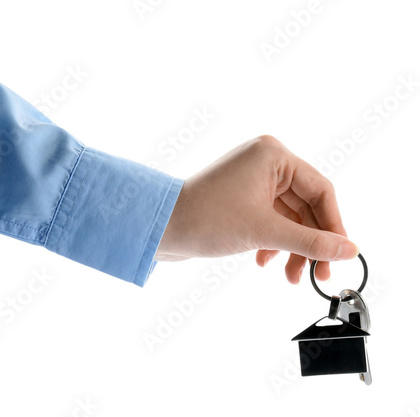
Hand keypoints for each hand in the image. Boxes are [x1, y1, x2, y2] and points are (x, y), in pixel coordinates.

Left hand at [155, 135, 358, 283]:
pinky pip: (270, 220)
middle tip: (318, 276)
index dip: (334, 226)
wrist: (160, 228)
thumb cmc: (206, 219)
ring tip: (291, 277)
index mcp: (273, 155)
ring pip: (288, 217)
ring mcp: (252, 180)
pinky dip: (272, 242)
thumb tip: (349, 250)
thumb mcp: (265, 232)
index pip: (321, 190)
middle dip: (310, 244)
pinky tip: (264, 262)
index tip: (342, 256)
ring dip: (291, 248)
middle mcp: (265, 162)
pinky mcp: (242, 198)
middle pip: (305, 206)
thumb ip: (311, 242)